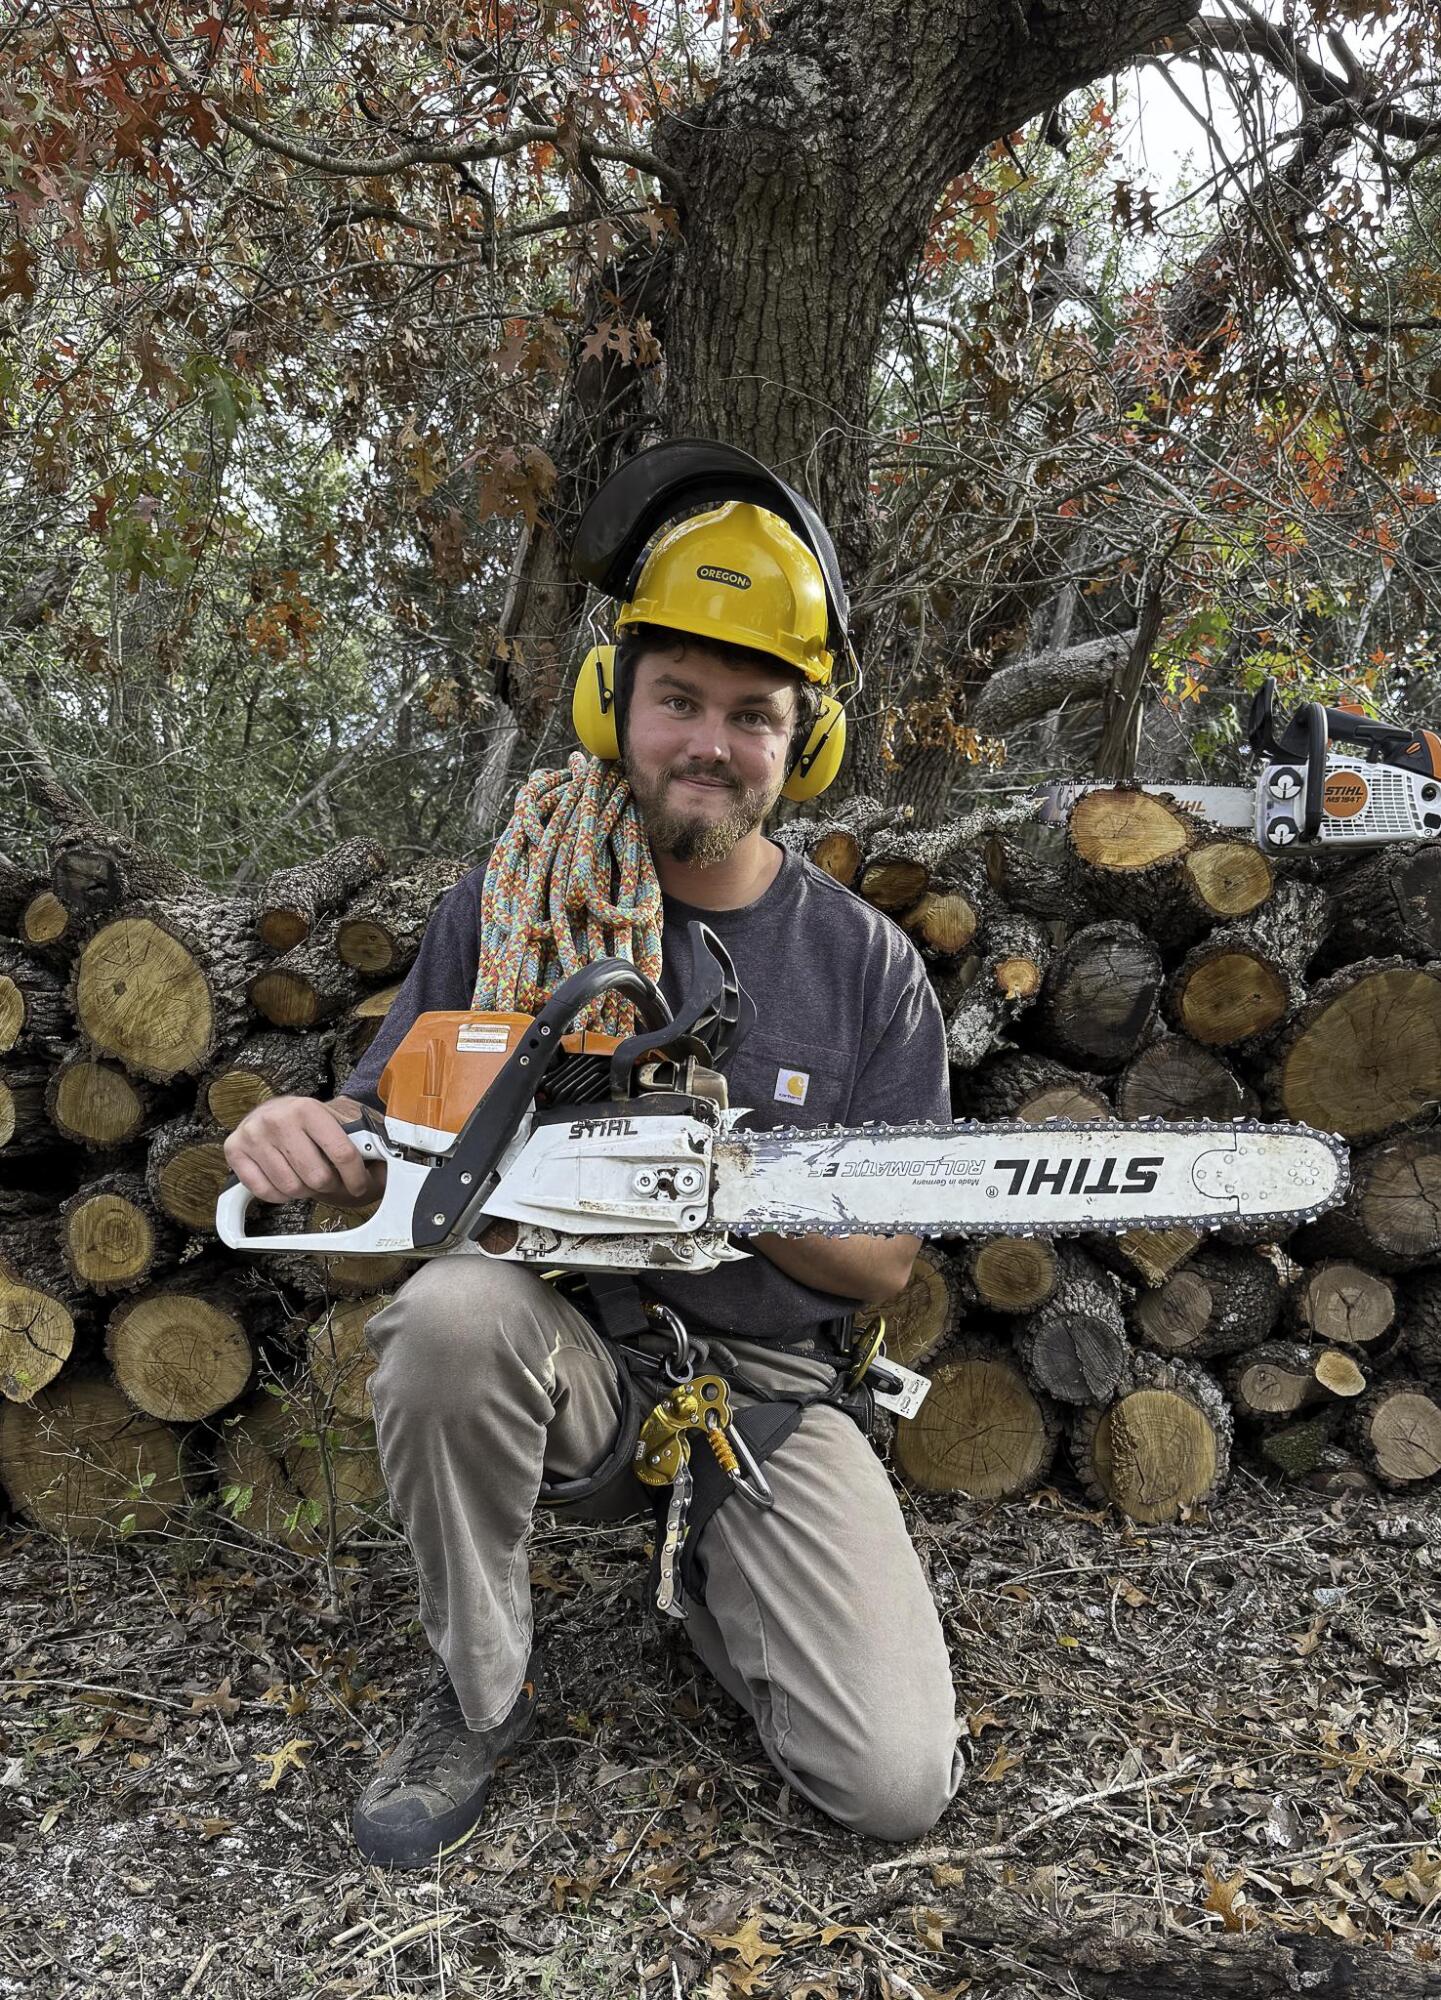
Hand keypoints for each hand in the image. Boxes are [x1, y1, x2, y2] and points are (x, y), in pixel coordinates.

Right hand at [223, 1095, 383, 1209]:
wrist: (275, 1112)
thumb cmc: (312, 1122)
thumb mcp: (342, 1121)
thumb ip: (365, 1142)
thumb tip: (392, 1169)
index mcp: (309, 1108)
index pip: (343, 1154)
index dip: (357, 1177)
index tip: (359, 1184)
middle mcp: (278, 1119)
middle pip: (317, 1177)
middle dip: (330, 1185)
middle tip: (329, 1179)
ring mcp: (253, 1135)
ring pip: (292, 1188)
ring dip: (305, 1190)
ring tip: (307, 1175)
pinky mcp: (234, 1150)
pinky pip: (265, 1192)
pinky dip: (280, 1195)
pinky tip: (286, 1178)